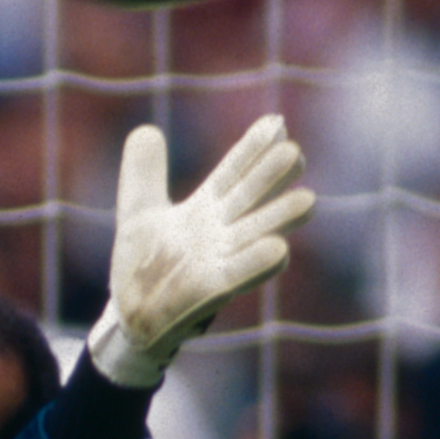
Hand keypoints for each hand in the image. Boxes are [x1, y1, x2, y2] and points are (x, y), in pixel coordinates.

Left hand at [83, 114, 312, 385]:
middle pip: (251, 199)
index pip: (234, 173)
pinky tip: (279, 249)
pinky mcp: (210, 291)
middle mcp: (221, 233)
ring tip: (308, 200)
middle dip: (272, 178)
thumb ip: (143, 173)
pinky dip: (256, 263)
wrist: (130, 315)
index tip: (276, 123)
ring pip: (256, 235)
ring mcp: (219, 262)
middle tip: (294, 152)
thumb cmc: (143, 265)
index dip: (253, 149)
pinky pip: (237, 276)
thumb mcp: (138, 211)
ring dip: (280, 220)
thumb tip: (147, 130)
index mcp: (206, 210)